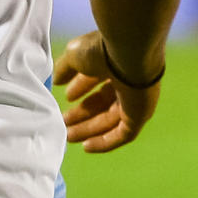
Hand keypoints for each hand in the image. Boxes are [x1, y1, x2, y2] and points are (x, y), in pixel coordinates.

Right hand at [54, 30, 160, 152]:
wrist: (129, 52)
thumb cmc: (101, 49)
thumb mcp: (74, 56)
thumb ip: (65, 69)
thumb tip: (57, 81)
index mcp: (111, 65)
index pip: (95, 81)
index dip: (80, 90)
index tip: (65, 98)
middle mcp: (125, 83)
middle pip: (102, 105)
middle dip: (82, 115)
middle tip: (63, 124)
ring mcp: (135, 101)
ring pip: (110, 121)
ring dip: (88, 130)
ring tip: (68, 137)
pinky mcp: (140, 115)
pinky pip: (123, 134)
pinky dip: (106, 142)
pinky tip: (87, 147)